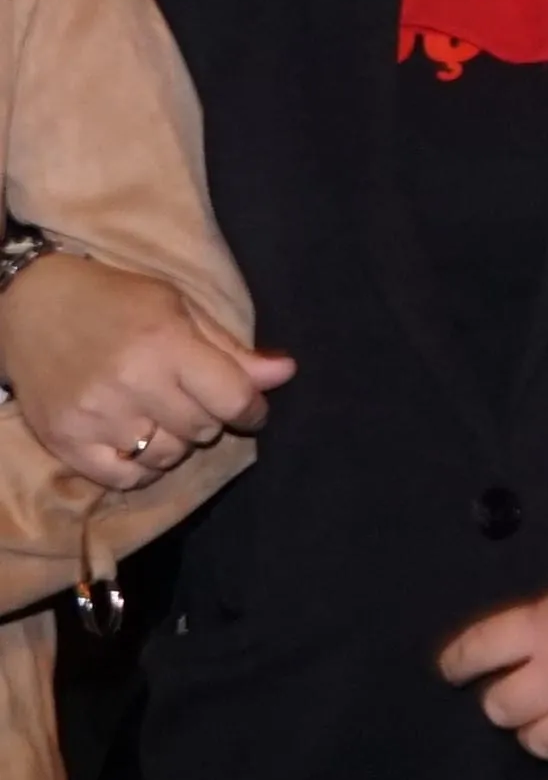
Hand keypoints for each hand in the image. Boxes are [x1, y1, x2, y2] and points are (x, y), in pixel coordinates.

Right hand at [0, 249, 289, 493]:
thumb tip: (286, 373)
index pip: (233, 399)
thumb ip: (231, 349)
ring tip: (159, 416)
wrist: (29, 306)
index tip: (251, 409)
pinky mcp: (65, 440)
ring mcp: (95, 416)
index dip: (253, 409)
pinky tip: (137, 442)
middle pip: (202, 430)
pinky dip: (140, 468)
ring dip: (174, 443)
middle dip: (209, 419)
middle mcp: (131, 383)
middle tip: (190, 400)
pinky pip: (124, 478)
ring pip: (166, 457)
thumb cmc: (114, 301)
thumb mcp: (179, 308)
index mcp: (165, 344)